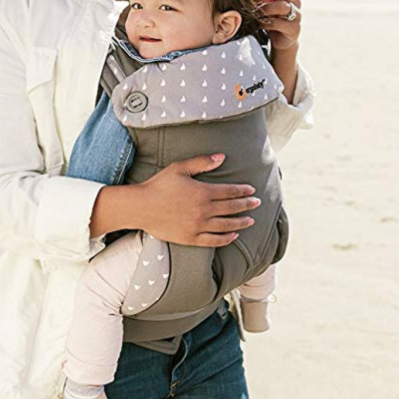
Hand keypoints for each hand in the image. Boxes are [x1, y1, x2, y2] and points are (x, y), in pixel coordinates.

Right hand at [135, 154, 258, 246]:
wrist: (141, 207)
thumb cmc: (159, 185)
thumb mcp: (180, 168)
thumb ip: (202, 162)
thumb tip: (222, 157)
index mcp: (202, 192)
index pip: (229, 191)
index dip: (242, 191)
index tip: (251, 190)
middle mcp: (203, 210)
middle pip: (231, 208)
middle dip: (246, 205)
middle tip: (257, 203)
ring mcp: (198, 226)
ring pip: (226, 225)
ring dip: (241, 222)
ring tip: (250, 221)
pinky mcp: (191, 238)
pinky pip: (213, 240)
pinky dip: (226, 238)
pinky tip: (233, 235)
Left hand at [253, 0, 301, 50]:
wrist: (279, 40)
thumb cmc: (269, 17)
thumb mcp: (264, 2)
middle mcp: (295, 0)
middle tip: (251, 1)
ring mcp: (297, 14)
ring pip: (282, 6)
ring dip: (264, 9)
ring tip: (255, 13)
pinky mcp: (295, 28)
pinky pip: (279, 23)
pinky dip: (266, 23)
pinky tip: (259, 24)